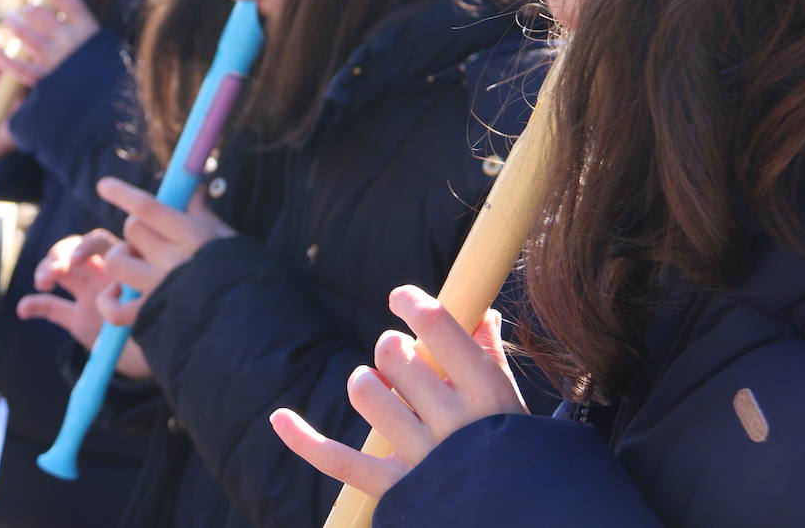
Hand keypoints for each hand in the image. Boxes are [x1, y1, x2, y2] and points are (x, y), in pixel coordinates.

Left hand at [0, 0, 99, 86]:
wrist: (108, 104)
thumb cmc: (103, 70)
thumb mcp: (99, 42)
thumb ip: (77, 22)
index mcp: (86, 27)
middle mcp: (69, 41)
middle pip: (37, 12)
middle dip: (27, 10)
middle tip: (25, 13)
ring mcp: (54, 60)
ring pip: (22, 32)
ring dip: (13, 23)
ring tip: (12, 22)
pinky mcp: (42, 80)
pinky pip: (13, 64)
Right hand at [16, 230, 151, 379]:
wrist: (160, 356)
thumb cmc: (164, 322)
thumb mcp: (157, 301)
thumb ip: (145, 288)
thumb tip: (138, 283)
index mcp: (124, 263)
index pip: (99, 242)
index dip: (84, 247)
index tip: (76, 262)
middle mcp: (104, 273)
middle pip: (73, 250)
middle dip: (59, 255)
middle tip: (54, 273)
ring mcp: (89, 294)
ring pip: (60, 272)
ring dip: (45, 271)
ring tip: (43, 284)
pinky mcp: (78, 318)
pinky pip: (52, 307)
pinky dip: (34, 305)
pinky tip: (23, 311)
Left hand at [94, 177, 233, 328]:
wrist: (253, 333)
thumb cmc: (247, 281)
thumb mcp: (230, 242)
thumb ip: (204, 216)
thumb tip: (192, 191)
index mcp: (194, 238)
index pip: (148, 207)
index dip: (122, 193)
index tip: (104, 186)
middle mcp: (173, 262)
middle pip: (132, 229)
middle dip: (137, 230)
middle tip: (152, 243)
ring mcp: (158, 291)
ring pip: (117, 261)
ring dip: (122, 259)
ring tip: (138, 266)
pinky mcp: (149, 318)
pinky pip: (113, 307)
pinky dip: (110, 300)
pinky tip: (118, 294)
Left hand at [269, 285, 525, 499]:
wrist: (525, 524)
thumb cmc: (518, 457)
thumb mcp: (514, 405)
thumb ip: (491, 356)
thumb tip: (481, 313)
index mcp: (487, 392)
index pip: (435, 324)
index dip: (409, 302)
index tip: (400, 298)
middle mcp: (452, 422)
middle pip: (393, 354)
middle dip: (391, 350)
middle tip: (404, 365)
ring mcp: (420, 457)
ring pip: (364, 391)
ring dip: (366, 383)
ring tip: (382, 392)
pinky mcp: (392, 489)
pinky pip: (335, 458)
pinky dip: (303, 439)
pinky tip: (279, 418)